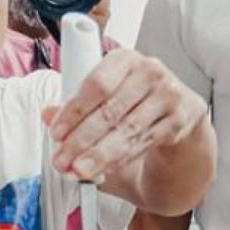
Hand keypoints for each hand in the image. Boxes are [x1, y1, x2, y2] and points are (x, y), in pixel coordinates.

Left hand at [43, 48, 207, 182]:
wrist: (180, 112)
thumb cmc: (134, 101)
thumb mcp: (106, 96)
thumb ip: (78, 105)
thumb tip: (48, 114)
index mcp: (125, 59)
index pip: (96, 84)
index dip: (73, 111)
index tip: (56, 132)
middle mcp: (150, 72)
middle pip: (110, 111)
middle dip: (81, 140)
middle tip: (62, 160)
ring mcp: (169, 95)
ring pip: (127, 131)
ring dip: (99, 155)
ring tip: (78, 170)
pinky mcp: (181, 119)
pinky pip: (144, 143)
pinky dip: (120, 159)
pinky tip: (104, 168)